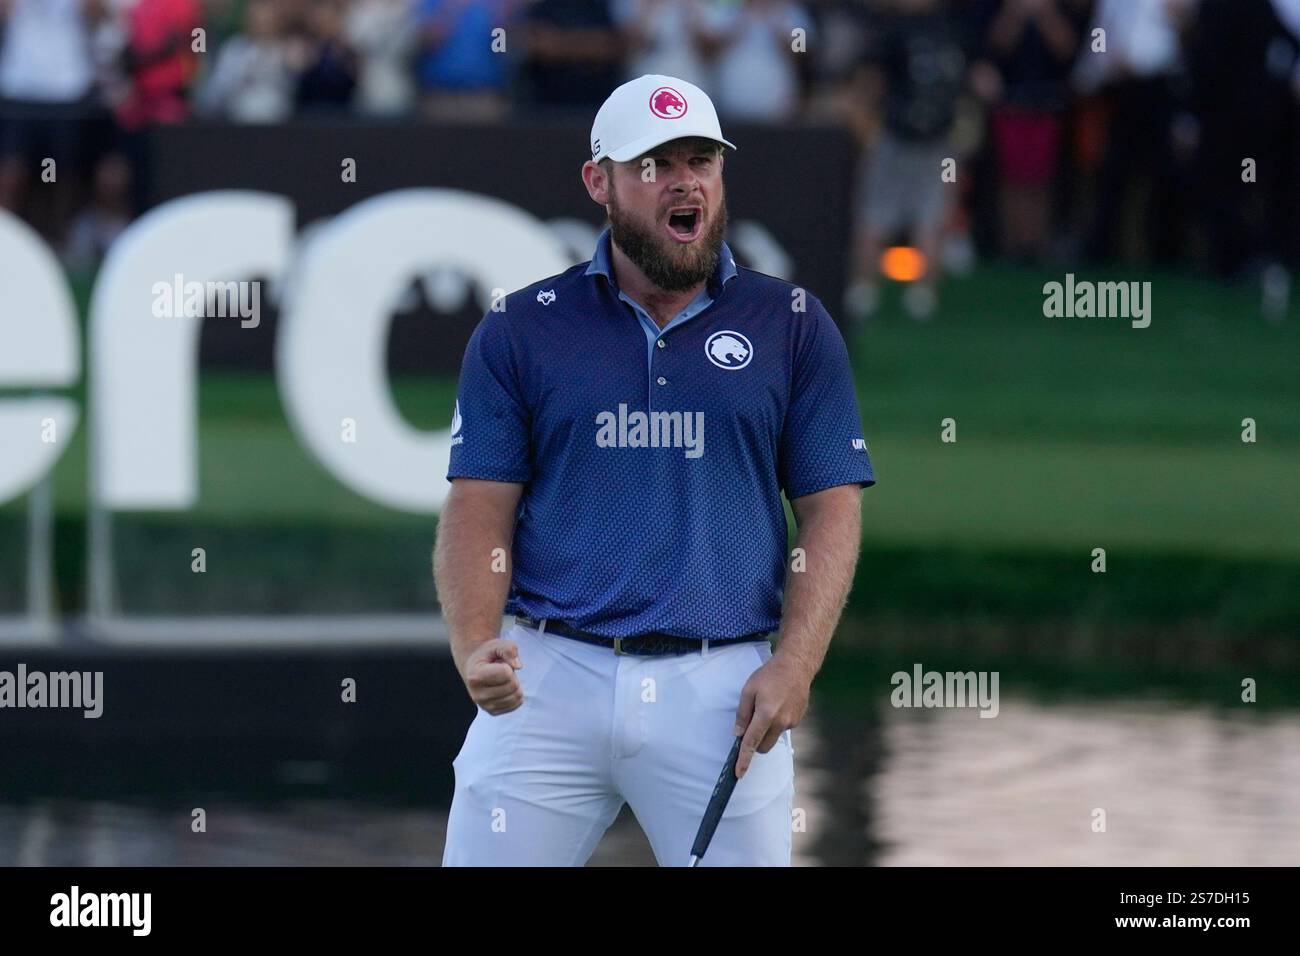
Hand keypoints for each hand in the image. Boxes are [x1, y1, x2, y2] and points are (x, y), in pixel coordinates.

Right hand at [461, 638, 523, 714]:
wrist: (474, 668)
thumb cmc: (487, 655)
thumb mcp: (496, 645)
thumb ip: (509, 649)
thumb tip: (518, 666)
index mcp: (475, 677)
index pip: (507, 673)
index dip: (507, 665)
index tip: (497, 663)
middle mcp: (477, 695)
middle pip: (513, 686)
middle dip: (513, 675)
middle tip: (501, 671)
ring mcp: (484, 706)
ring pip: (517, 697)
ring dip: (514, 685)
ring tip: (502, 679)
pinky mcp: (492, 712)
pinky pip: (516, 704)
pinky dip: (515, 694)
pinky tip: (504, 688)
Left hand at [732, 651, 810, 777]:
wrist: (796, 666)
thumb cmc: (769, 675)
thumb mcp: (748, 690)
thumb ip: (742, 714)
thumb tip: (738, 733)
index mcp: (766, 715)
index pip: (751, 743)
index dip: (744, 759)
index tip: (739, 773)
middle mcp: (780, 722)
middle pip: (763, 747)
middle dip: (755, 743)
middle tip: (751, 723)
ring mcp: (791, 722)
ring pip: (774, 737)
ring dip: (767, 731)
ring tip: (767, 706)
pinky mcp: (798, 720)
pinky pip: (783, 728)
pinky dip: (777, 723)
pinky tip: (778, 704)